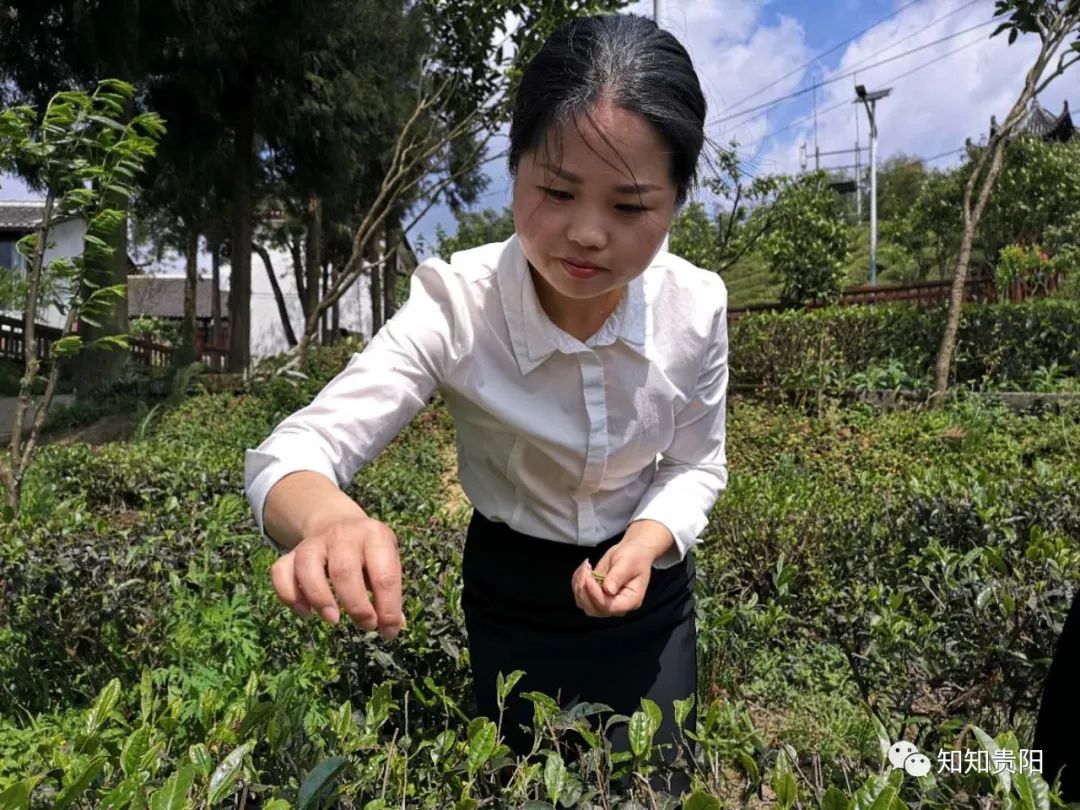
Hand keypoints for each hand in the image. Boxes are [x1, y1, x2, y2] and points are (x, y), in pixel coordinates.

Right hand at [269, 515, 406, 640]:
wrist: (336, 523)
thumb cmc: (369, 553)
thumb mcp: (387, 562)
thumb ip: (391, 592)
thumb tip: (395, 627)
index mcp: (375, 536)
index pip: (384, 575)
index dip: (388, 608)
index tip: (389, 631)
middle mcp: (343, 534)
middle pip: (344, 571)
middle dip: (356, 605)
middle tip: (365, 625)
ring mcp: (314, 542)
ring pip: (307, 566)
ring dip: (319, 598)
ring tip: (333, 619)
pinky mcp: (292, 552)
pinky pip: (280, 572)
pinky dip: (289, 595)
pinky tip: (305, 612)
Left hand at [571, 539, 655, 617]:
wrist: (632, 551)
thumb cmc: (634, 556)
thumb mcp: (628, 563)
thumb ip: (617, 576)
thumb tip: (608, 590)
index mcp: (630, 600)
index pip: (609, 607)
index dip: (596, 596)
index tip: (589, 579)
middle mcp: (617, 605)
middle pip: (594, 610)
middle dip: (585, 591)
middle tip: (586, 570)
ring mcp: (605, 601)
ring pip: (584, 603)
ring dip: (579, 585)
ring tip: (586, 567)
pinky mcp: (596, 595)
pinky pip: (580, 595)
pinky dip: (577, 582)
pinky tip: (584, 569)